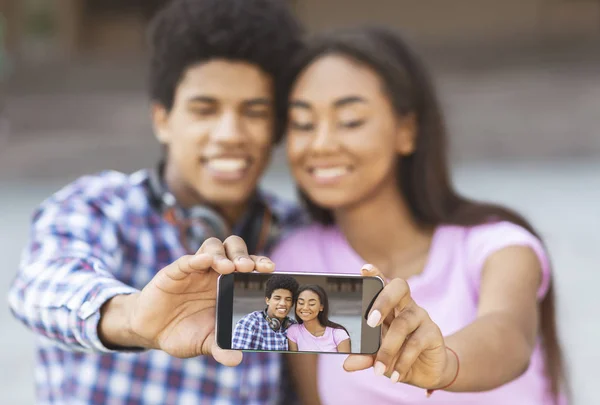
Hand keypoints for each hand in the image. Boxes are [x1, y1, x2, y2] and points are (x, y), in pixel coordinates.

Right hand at [100, 236, 274, 365]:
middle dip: (244, 254)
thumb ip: (220, 348)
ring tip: (229, 268)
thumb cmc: (184, 333)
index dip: (260, 263)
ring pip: (213, 246)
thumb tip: (236, 359)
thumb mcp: (205, 342)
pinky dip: (197, 259)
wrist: (152, 332)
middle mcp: (215, 272)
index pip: (249, 265)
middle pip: (234, 249)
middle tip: (249, 268)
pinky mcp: (175, 272)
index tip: (270, 269)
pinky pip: (187, 260)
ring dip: (222, 254)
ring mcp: (195, 270)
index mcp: (229, 285)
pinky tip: (205, 262)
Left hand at [343, 264, 457, 390]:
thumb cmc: (397, 354)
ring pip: (403, 323)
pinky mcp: (433, 333)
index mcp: (389, 304)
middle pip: (399, 288)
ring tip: (378, 369)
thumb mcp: (377, 356)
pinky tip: (394, 375)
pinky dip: (402, 362)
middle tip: (370, 322)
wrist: (426, 372)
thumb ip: (364, 356)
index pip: (383, 282)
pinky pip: (415, 344)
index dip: (375, 273)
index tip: (364, 269)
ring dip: (388, 349)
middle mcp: (406, 305)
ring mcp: (421, 317)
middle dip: (383, 301)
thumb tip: (347, 363)